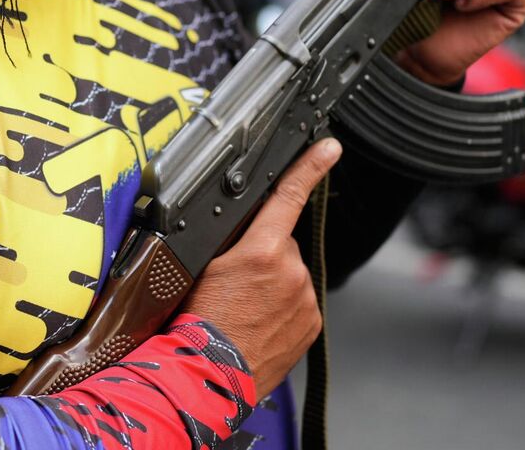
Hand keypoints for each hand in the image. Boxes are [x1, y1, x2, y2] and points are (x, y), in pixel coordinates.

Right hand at [182, 139, 339, 386]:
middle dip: (263, 255)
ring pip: (290, 275)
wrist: (207, 375)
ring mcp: (304, 299)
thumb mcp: (202, 266)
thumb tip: (243, 221)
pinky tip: (258, 322)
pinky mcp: (310, 324)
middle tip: (236, 283)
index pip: (289, 197)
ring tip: (243, 309)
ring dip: (272, 285)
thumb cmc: (196, 324)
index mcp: (262, 250)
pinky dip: (282, 308)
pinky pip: (298, 302)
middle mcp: (290, 272)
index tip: (329, 148)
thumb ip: (231, 239)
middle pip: (281, 244)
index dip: (310, 167)